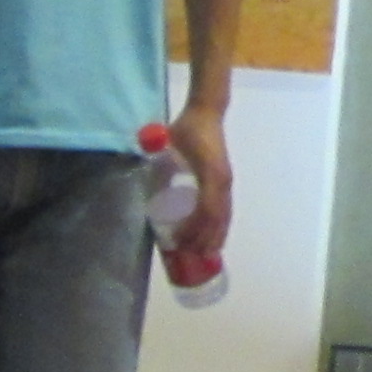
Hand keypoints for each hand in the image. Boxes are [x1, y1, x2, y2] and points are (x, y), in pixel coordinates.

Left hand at [167, 95, 234, 271]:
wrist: (207, 114)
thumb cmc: (187, 130)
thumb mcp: (168, 144)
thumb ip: (157, 160)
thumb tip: (145, 184)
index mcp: (211, 176)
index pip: (204, 211)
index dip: (193, 229)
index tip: (179, 242)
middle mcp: (222, 182)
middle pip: (217, 219)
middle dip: (205, 240)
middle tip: (190, 256)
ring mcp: (226, 182)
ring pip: (225, 216)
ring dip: (216, 236)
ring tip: (205, 254)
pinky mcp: (225, 181)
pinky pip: (226, 209)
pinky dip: (222, 226)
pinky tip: (215, 237)